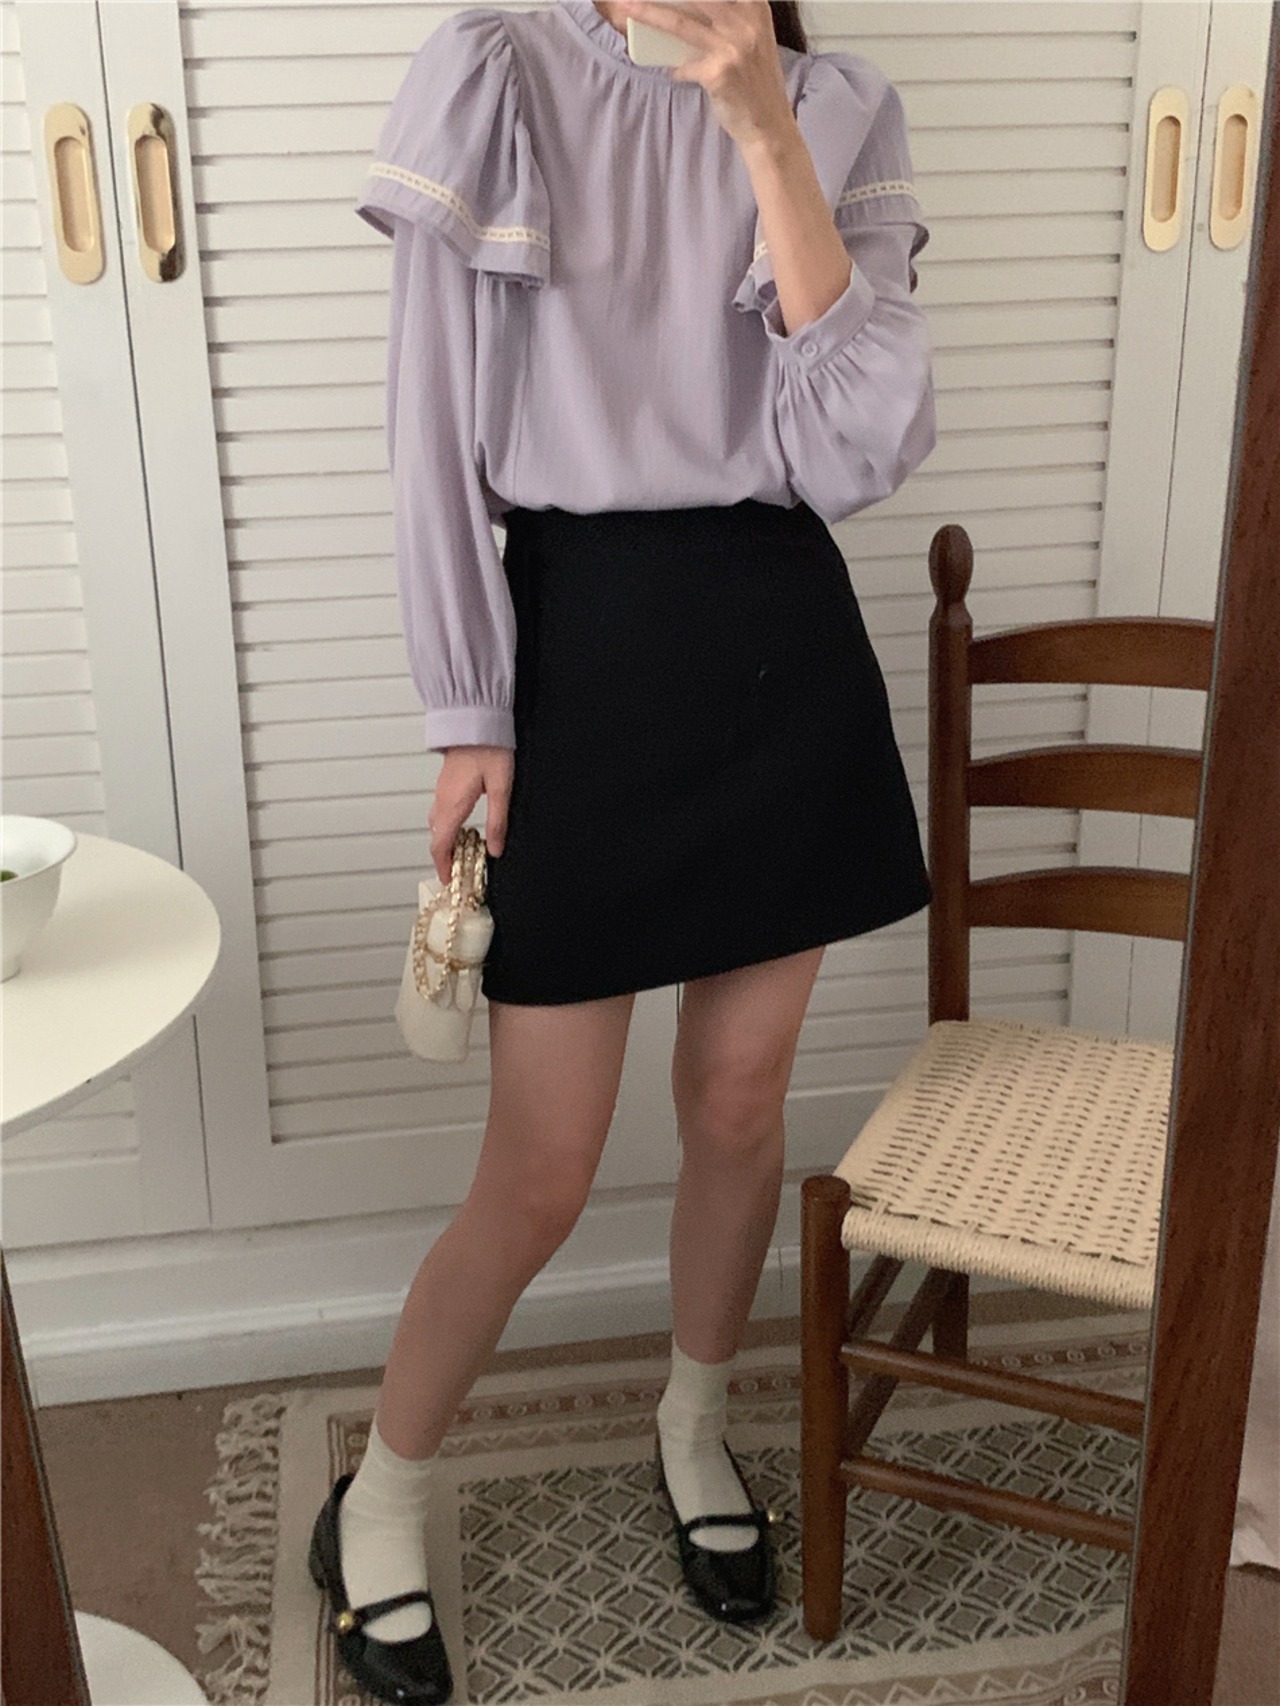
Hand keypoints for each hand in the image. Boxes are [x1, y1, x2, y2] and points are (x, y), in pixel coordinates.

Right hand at [429, 745, 513, 884]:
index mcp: (452, 806)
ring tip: (463, 853)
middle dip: (444, 858)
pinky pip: (441, 812)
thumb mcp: (501, 789)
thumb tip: (495, 849)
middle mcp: (442, 800)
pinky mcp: (446, 783)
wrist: (476, 720)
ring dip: (446, 842)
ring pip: (437, 825)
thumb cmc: (489, 749)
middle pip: (436, 838)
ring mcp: (441, 791)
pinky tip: (464, 827)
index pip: (440, 845)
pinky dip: (448, 827)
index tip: (449, 882)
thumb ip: (497, 821)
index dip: (443, 867)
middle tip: (459, 872)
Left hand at [616, 0, 796, 154]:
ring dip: (648, 14)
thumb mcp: (753, 37)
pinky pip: (683, 66)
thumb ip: (731, 18)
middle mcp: (745, 21)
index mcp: (754, 6)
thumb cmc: (756, 81)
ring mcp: (732, 47)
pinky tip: (674, 72)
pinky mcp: (719, 73)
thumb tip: (685, 8)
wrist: (769, 124)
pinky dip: (676, 69)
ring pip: (680, 24)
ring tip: (626, 8)